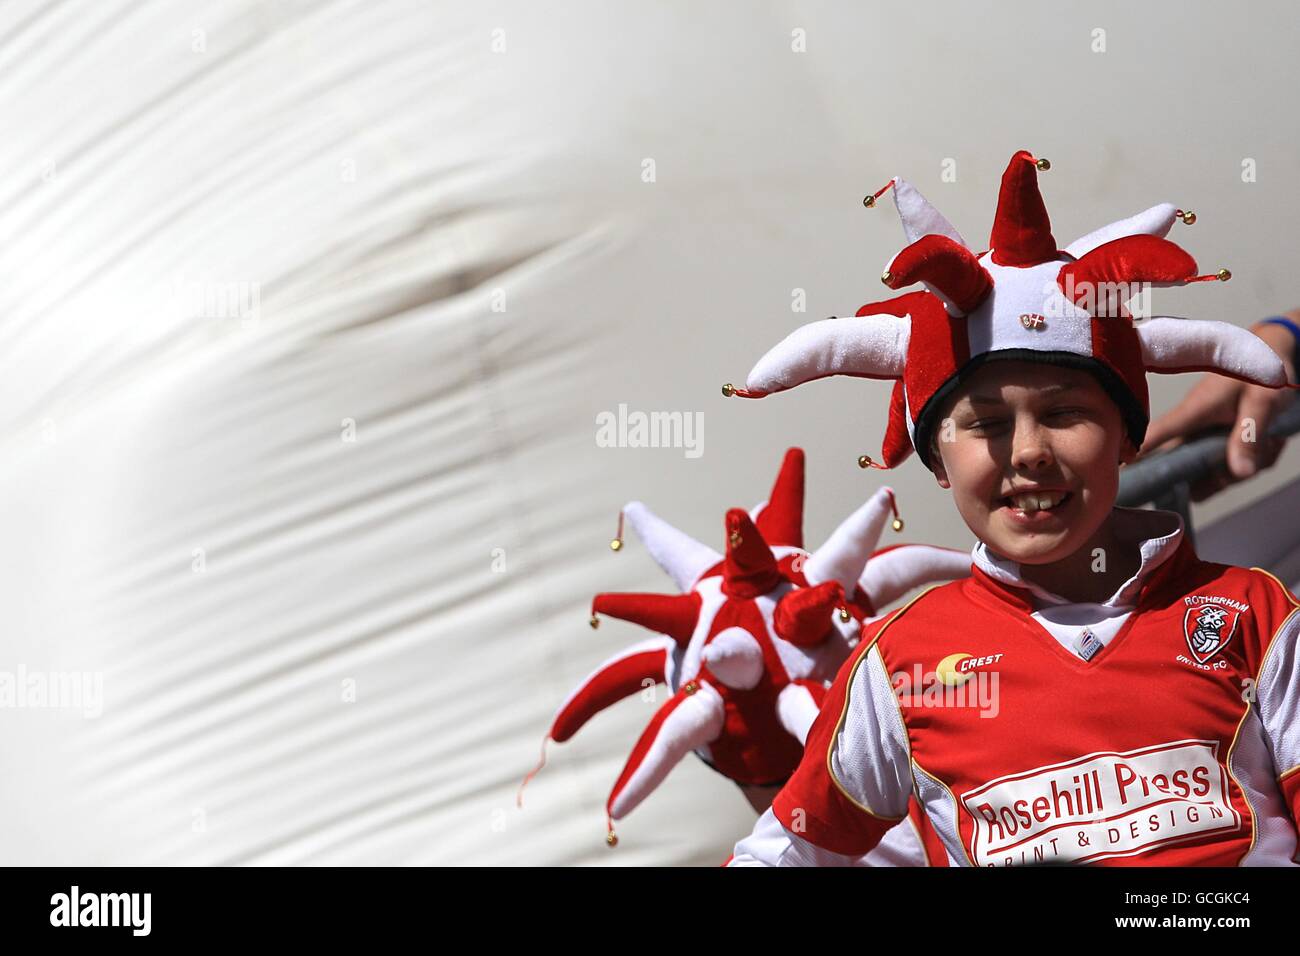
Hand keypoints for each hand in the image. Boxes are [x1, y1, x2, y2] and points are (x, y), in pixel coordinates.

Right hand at [1138, 317, 1297, 500]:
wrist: (1277, 352)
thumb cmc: (1265, 368)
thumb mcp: (1263, 402)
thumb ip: (1250, 436)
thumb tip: (1239, 473)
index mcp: (1194, 411)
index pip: (1156, 436)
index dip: (1136, 456)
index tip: (1119, 476)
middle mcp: (1195, 426)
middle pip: (1188, 466)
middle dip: (1214, 478)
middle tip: (1238, 474)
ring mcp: (1208, 433)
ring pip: (1215, 468)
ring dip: (1244, 465)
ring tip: (1270, 444)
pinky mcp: (1222, 437)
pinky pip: (1234, 462)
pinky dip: (1256, 458)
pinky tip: (1271, 441)